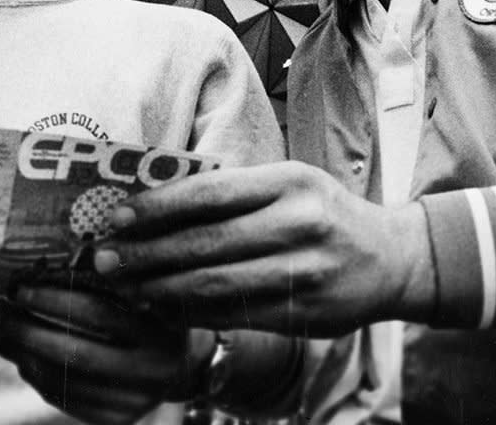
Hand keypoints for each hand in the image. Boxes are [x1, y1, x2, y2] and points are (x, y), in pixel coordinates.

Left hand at [0, 286, 209, 424]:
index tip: (17, 284)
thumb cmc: (158, 309)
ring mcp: (133, 401)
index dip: (52, 299)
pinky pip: (65, 400)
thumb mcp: (150, 285)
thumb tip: (46, 259)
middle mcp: (148, 370)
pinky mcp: (117, 420)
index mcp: (158, 328)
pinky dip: (36, 377)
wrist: (188, 363)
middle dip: (22, 328)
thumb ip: (115, 274)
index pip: (96, 313)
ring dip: (19, 353)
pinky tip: (19, 356)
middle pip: (71, 351)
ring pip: (62, 379)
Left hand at [92, 161, 435, 335]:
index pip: (208, 194)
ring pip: (218, 285)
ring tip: (127, 290)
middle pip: (207, 243)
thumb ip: (232, 190)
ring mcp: (307, 272)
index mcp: (288, 181)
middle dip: (148, 254)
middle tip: (105, 262)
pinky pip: (238, 314)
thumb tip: (154, 200)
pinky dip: (195, 313)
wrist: (391, 258)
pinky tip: (164, 310)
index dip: (157, 207)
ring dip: (163, 290)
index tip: (116, 217)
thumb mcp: (287, 182)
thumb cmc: (322, 210)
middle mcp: (299, 223)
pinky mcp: (308, 313)